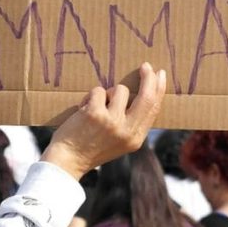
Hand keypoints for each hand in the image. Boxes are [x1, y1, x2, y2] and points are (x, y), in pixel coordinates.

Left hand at [41, 62, 166, 179]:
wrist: (67, 160)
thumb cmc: (91, 148)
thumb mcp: (120, 142)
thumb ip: (132, 123)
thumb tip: (143, 94)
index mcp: (136, 139)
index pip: (153, 109)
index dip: (159, 89)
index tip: (160, 75)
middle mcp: (127, 131)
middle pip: (146, 97)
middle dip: (149, 78)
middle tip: (146, 66)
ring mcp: (112, 122)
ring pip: (120, 90)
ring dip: (107, 93)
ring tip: (96, 107)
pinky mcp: (95, 114)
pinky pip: (99, 91)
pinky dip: (90, 97)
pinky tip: (83, 110)